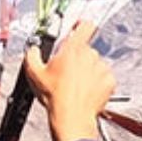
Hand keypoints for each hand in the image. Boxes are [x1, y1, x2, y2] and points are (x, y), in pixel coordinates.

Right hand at [23, 21, 114, 140]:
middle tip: (66, 71)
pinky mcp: (109, 81)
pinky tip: (84, 91)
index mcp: (73, 49)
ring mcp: (101, 68)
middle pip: (85, 49)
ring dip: (86, 71)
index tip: (77, 28)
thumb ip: (32, 54)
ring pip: (94, 64)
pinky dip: (96, 82)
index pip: (86, 25)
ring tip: (75, 84)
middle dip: (77, 57)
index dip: (81, 24)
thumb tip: (33, 49)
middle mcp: (90, 55)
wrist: (72, 116)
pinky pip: (103, 77)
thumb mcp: (34, 73)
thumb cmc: (55, 96)